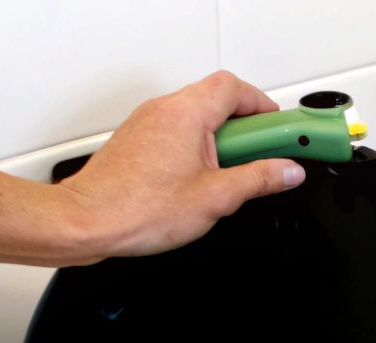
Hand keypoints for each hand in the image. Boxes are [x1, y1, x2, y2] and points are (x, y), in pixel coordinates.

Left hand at [57, 71, 304, 261]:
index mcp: (188, 113)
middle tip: (265, 158)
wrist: (88, 221)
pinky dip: (199, 148)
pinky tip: (203, 181)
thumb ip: (259, 179)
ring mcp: (149, 122)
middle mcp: (165, 109)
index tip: (284, 133)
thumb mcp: (216, 198)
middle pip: (219, 100)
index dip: (265, 109)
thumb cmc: (137, 208)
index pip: (237, 89)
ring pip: (199, 118)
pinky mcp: (139, 140)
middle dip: (248, 129)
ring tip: (233, 176)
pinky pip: (179, 132)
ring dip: (223, 140)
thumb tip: (287, 171)